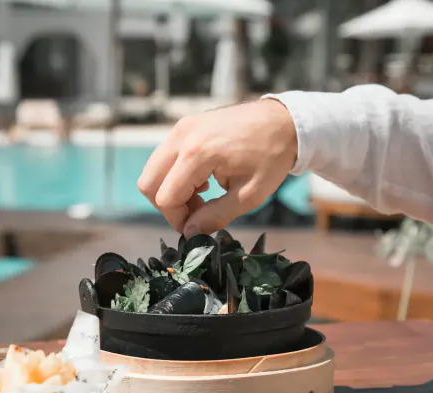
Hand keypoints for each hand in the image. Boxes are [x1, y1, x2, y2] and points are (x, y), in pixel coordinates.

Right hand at [137, 99, 297, 237]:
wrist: (284, 121)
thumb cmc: (272, 157)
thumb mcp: (249, 195)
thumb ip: (216, 216)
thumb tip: (190, 233)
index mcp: (198, 154)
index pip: (166, 198)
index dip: (178, 219)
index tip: (196, 227)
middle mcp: (183, 137)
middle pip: (148, 183)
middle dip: (168, 206)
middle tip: (195, 212)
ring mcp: (181, 127)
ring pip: (153, 170)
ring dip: (170, 190)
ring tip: (201, 196)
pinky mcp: (184, 124)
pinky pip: (164, 157)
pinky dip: (174, 174)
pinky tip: (201, 179)